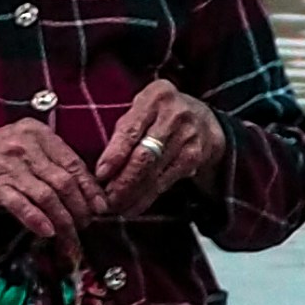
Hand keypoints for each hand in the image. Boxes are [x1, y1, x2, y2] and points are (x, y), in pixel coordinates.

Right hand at [0, 121, 103, 260]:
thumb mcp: (21, 147)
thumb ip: (48, 162)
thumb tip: (81, 189)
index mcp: (37, 134)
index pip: (74, 163)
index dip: (90, 188)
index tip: (101, 207)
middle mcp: (26, 147)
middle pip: (65, 181)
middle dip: (81, 207)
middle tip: (87, 225)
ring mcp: (9, 166)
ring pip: (48, 196)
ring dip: (64, 219)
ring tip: (71, 235)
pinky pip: (22, 205)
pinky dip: (37, 219)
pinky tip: (47, 232)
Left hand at [93, 78, 225, 213]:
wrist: (203, 120)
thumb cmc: (159, 114)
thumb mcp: (141, 108)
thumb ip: (124, 130)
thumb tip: (102, 168)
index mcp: (155, 97)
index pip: (131, 130)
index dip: (114, 155)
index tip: (100, 174)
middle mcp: (174, 115)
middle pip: (144, 155)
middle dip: (122, 181)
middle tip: (105, 199)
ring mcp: (188, 137)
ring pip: (154, 173)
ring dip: (132, 194)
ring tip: (115, 206)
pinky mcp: (194, 157)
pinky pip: (166, 182)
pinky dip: (146, 198)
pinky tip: (132, 207)